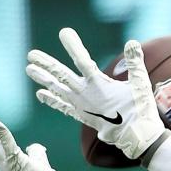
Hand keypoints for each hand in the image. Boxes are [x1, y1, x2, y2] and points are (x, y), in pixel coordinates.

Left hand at [26, 28, 164, 158]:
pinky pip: (63, 107)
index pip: (82, 60)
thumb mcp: (140, 84)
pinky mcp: (83, 116)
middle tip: (31, 54)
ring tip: (29, 70)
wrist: (137, 137)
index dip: (73, 46)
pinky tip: (40, 94)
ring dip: (43, 79)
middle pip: (61, 76)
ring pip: (58, 90)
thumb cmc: (140, 110)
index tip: (64, 32)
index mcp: (99, 85)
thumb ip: (135, 62)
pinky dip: (51, 100)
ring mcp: (82, 106)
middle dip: (46, 64)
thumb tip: (131, 42)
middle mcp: (85, 95)